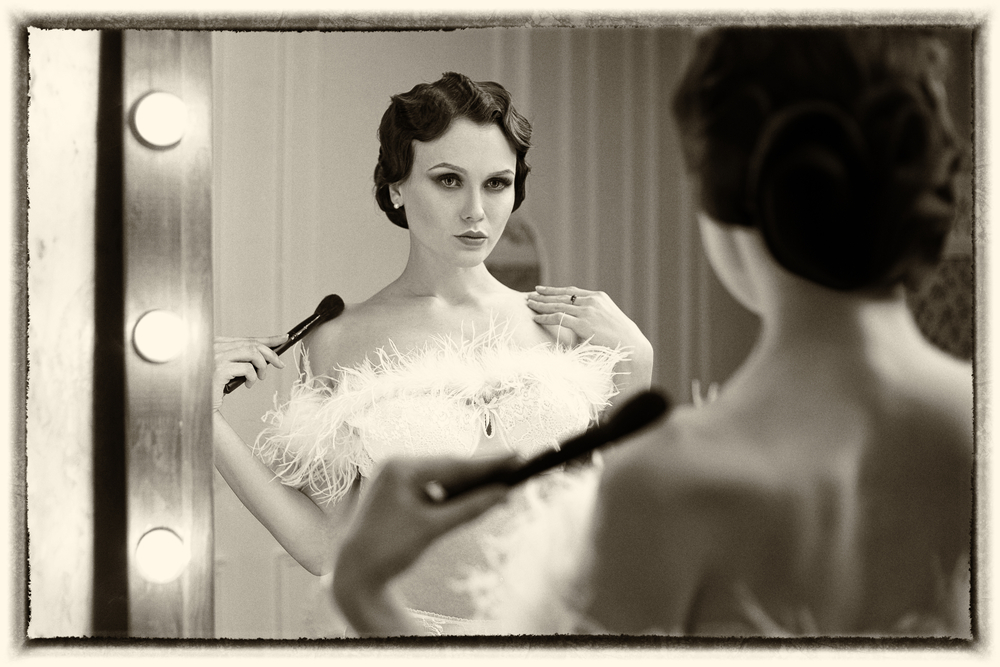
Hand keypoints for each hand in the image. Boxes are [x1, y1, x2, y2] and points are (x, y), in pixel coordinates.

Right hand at [212, 334, 287, 410]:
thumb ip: (241, 359)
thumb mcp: (228, 369)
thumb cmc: (212, 387)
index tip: (283, 338)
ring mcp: (216, 356)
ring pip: (252, 353)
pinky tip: (248, 384)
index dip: (267, 339)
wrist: (198, 404)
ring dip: (263, 366)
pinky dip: (253, 377)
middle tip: (280, 364)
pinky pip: (247, 368)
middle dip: (271, 354)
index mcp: (216, 343)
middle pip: (252, 344)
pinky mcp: (219, 369)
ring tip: (261, 377)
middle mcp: (215, 346)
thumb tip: (266, 355)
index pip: (246, 338)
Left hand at [335, 455, 517, 592]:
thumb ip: (469, 509)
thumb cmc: (388, 550)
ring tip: (502, 482)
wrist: (353, 573)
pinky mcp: (397, 489)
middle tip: (517, 467)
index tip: (516, 455)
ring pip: (442, 476)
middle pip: (449, 467)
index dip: (488, 463)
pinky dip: (452, 492)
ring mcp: (395, 476)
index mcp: (400, 468)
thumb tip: (502, 495)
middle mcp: (396, 464)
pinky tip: (475, 493)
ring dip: (469, 483)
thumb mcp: (432, 529)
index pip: (453, 464)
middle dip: (482, 472)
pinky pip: (432, 485)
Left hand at [527, 285, 649, 352]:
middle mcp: (592, 300)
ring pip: (558, 305)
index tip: (542, 290)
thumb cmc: (619, 339)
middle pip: (562, 295)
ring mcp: (587, 311)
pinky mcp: (583, 323)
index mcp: (598, 297)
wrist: (631, 346)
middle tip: (529, 295)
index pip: (571, 290)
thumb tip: (577, 323)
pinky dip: (545, 317)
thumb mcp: (606, 321)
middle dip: (543, 295)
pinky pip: (558, 318)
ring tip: (528, 304)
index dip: (555, 290)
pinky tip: (536, 318)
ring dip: (541, 305)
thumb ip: (592, 317)